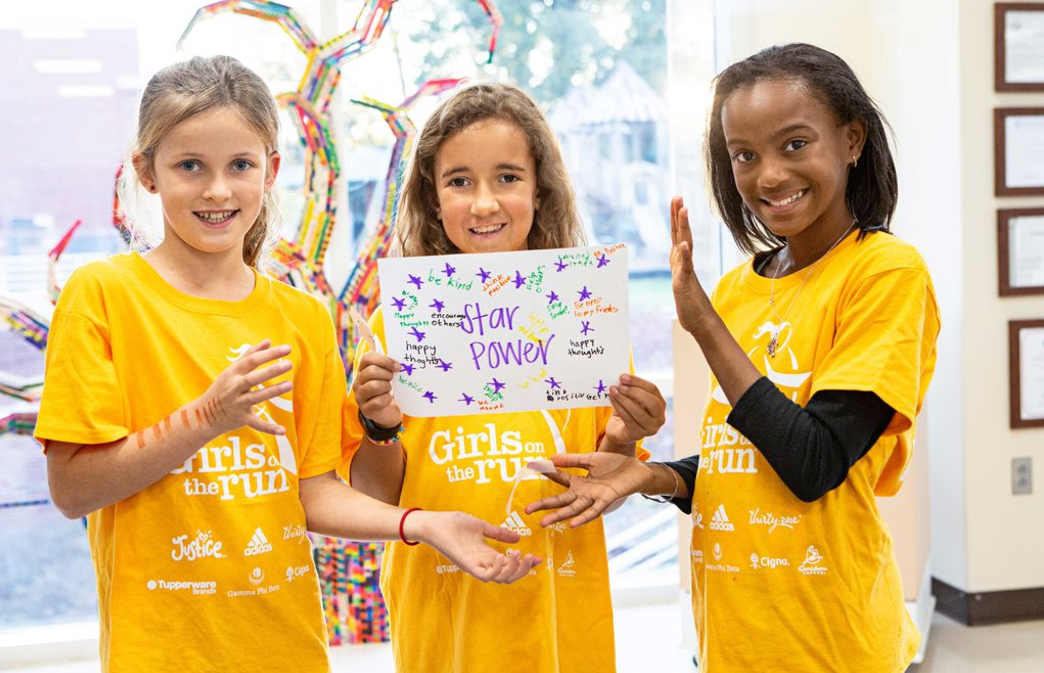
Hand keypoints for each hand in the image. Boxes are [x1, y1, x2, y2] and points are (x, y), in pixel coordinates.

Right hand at [195, 339, 293, 435]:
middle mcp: (234, 387)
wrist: (204, 415)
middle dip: (271, 370)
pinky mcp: (241, 419)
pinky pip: (256, 423)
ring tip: (290, 384)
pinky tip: (283, 431)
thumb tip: (268, 341)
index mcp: (233, 373)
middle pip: (253, 377)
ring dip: (273, 391)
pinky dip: (269, 428)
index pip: (252, 360)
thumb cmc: (223, 388)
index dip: (270, 354)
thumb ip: (250, 355)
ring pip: (256, 397)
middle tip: (289, 364)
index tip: (288, 349)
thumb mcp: (232, 370)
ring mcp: (237, 404)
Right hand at [353, 352, 403, 428]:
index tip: (397, 367)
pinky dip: (387, 399)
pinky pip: (378, 401)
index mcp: (362, 370)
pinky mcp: (366, 409)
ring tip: (389, 389)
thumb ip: (389, 365)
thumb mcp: (386, 374)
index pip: (368, 358)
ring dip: (386, 387)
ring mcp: (360, 396)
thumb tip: (398, 361)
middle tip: (392, 379)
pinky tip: (388, 399)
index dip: (384, 360)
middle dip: (387, 374)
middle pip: (371, 371)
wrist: (387, 411)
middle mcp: (357, 382)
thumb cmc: (387, 388)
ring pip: (374, 386)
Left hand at [406, 510, 541, 583]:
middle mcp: (483, 563)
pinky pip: (485, 576)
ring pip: (500, 579)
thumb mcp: (482, 527)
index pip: (510, 566)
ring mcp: (475, 565)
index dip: (526, 565)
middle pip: (508, 577)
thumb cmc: (455, 524)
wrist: (435, 523)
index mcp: (488, 555)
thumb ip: (499, 533)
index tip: (539, 559)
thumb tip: (518, 537)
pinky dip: (496, 570)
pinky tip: (501, 558)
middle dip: (523, 569)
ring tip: (517, 555)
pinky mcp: (466, 565)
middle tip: (530, 556)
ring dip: (512, 570)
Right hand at [525, 453, 650, 527]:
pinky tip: (572, 524)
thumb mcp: (591, 459)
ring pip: (573, 509)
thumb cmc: (615, 465)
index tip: (530, 467)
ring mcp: (594, 498)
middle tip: (527, 510)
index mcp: (580, 482)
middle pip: (560, 500)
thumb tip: (551, 458)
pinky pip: (593, 511)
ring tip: (543, 522)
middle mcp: (584, 492)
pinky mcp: (606, 500)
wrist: (637, 471)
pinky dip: (583, 517)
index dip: (546, 472)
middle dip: (544, 505)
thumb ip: (573, 460)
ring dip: (558, 516)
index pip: (559, 478)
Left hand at [605, 374, 665, 445]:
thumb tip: (622, 378)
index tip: (623, 377)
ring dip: (624, 399)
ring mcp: (650, 428)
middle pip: (651, 402)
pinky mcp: (638, 434)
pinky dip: (619, 407)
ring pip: (638, 412)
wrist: (619, 431)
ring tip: (613, 391)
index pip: (653, 389)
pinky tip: (612, 399)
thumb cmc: (627, 411)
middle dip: (634, 392)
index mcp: (661, 404)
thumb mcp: (632, 399)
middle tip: (620, 385)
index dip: (638, 382)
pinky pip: (628, 419)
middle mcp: (659, 417)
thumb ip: (631, 389)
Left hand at [671, 196, 712, 334]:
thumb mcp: (681, 279)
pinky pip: (685, 268)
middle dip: (679, 215)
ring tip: (683, 210)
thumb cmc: (690, 302)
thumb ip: (681, 265)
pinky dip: (685, 256)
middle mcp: (684, 263)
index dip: (676, 217)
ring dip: (684, 228)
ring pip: (684, 246)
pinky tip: (684, 244)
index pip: (678, 234)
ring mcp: (685, 272)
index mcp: (681, 260)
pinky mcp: (685, 284)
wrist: (701, 322)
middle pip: (682, 234)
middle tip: (678, 196)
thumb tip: (681, 251)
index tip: (676, 199)